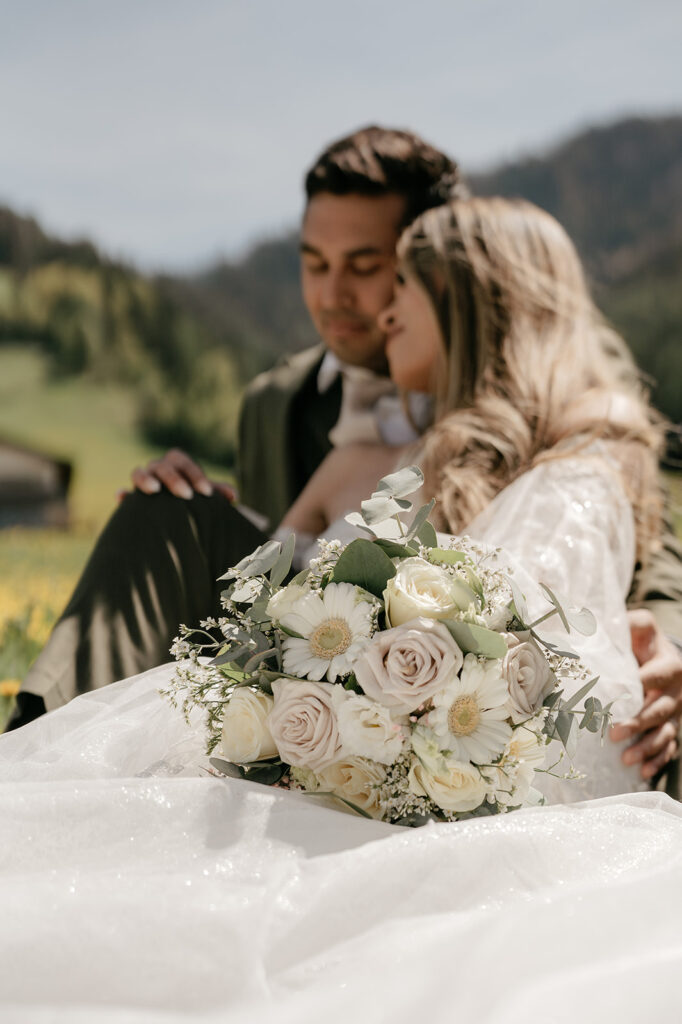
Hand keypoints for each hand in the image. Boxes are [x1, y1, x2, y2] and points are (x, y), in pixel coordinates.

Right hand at [118, 448, 235, 501]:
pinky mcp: (130, 497)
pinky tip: (122, 499)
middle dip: (174, 478)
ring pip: (138, 472)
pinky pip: (123, 493)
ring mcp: (143, 480)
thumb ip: (218, 492)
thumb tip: (233, 496)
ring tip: (154, 490)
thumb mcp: (207, 496)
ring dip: (145, 479)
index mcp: (177, 464)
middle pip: (162, 466)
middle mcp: (158, 468)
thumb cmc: (195, 499)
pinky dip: (123, 495)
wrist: (178, 514)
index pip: (185, 463)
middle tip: (186, 495)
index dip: (196, 475)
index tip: (206, 492)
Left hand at [609, 609, 681, 780]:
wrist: (658, 654)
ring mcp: (676, 710)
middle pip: (661, 709)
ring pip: (666, 732)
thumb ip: (621, 623)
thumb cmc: (639, 640)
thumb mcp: (635, 626)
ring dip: (647, 747)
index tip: (623, 692)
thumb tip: (585, 616)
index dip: (644, 683)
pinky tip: (643, 772)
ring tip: (626, 760)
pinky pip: (670, 747)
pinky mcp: (672, 726)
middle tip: (615, 733)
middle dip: (639, 723)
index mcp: (668, 663)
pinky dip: (658, 760)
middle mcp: (676, 689)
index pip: (659, 674)